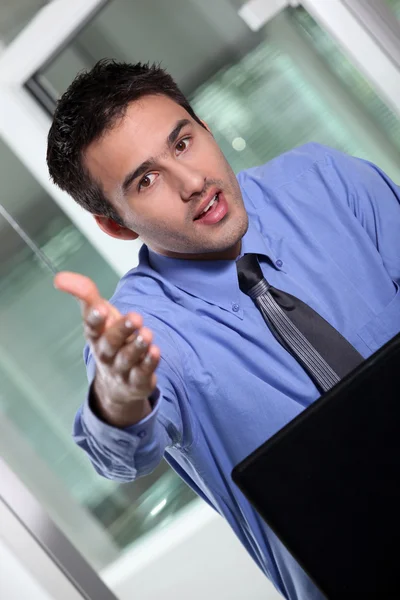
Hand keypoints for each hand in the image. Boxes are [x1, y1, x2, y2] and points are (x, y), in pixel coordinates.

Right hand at [54, 271, 159, 425]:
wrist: (116, 384)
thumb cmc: (108, 340)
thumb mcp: (99, 315)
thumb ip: (85, 294)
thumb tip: (60, 277)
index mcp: (96, 335)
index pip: (92, 327)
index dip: (95, 318)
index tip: (101, 308)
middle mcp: (107, 353)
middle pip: (111, 343)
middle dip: (122, 330)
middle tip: (135, 317)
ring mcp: (122, 368)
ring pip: (128, 358)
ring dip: (138, 347)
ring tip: (147, 334)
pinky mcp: (138, 380)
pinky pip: (143, 372)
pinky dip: (149, 363)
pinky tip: (155, 351)